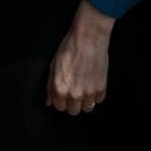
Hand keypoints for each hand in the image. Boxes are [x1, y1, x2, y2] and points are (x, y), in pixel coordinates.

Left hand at [46, 0, 114, 115]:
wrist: (88, 39)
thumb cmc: (70, 48)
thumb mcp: (53, 65)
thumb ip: (50, 86)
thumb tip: (49, 101)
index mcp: (60, 88)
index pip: (59, 107)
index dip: (61, 101)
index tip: (64, 95)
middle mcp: (74, 93)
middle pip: (73, 111)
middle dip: (73, 103)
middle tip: (74, 91)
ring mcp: (89, 92)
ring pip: (87, 108)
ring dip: (85, 101)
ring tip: (84, 88)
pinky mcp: (101, 88)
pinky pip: (98, 100)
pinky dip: (96, 94)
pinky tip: (92, 83)